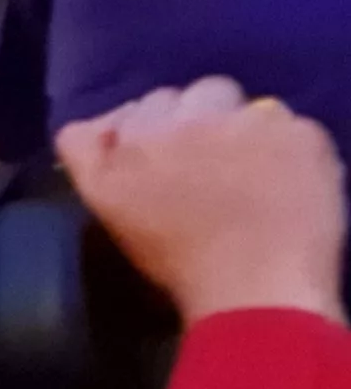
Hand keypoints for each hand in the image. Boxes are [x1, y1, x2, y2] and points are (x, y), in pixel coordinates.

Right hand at [58, 77, 345, 324]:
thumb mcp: (111, 211)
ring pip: (235, 103)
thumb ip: (89, 156)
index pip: (127, 111)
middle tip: (204, 166)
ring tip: (248, 168)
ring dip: (236, 126)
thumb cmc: (179, 264)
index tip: (157, 161)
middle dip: (188, 122)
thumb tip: (98, 122)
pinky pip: (287, 123)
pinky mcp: (299, 132)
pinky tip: (284, 179)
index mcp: (132, 142)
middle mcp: (184, 121)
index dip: (141, 134)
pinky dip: (285, 146)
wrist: (258, 291)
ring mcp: (246, 122)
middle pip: (180, 97)